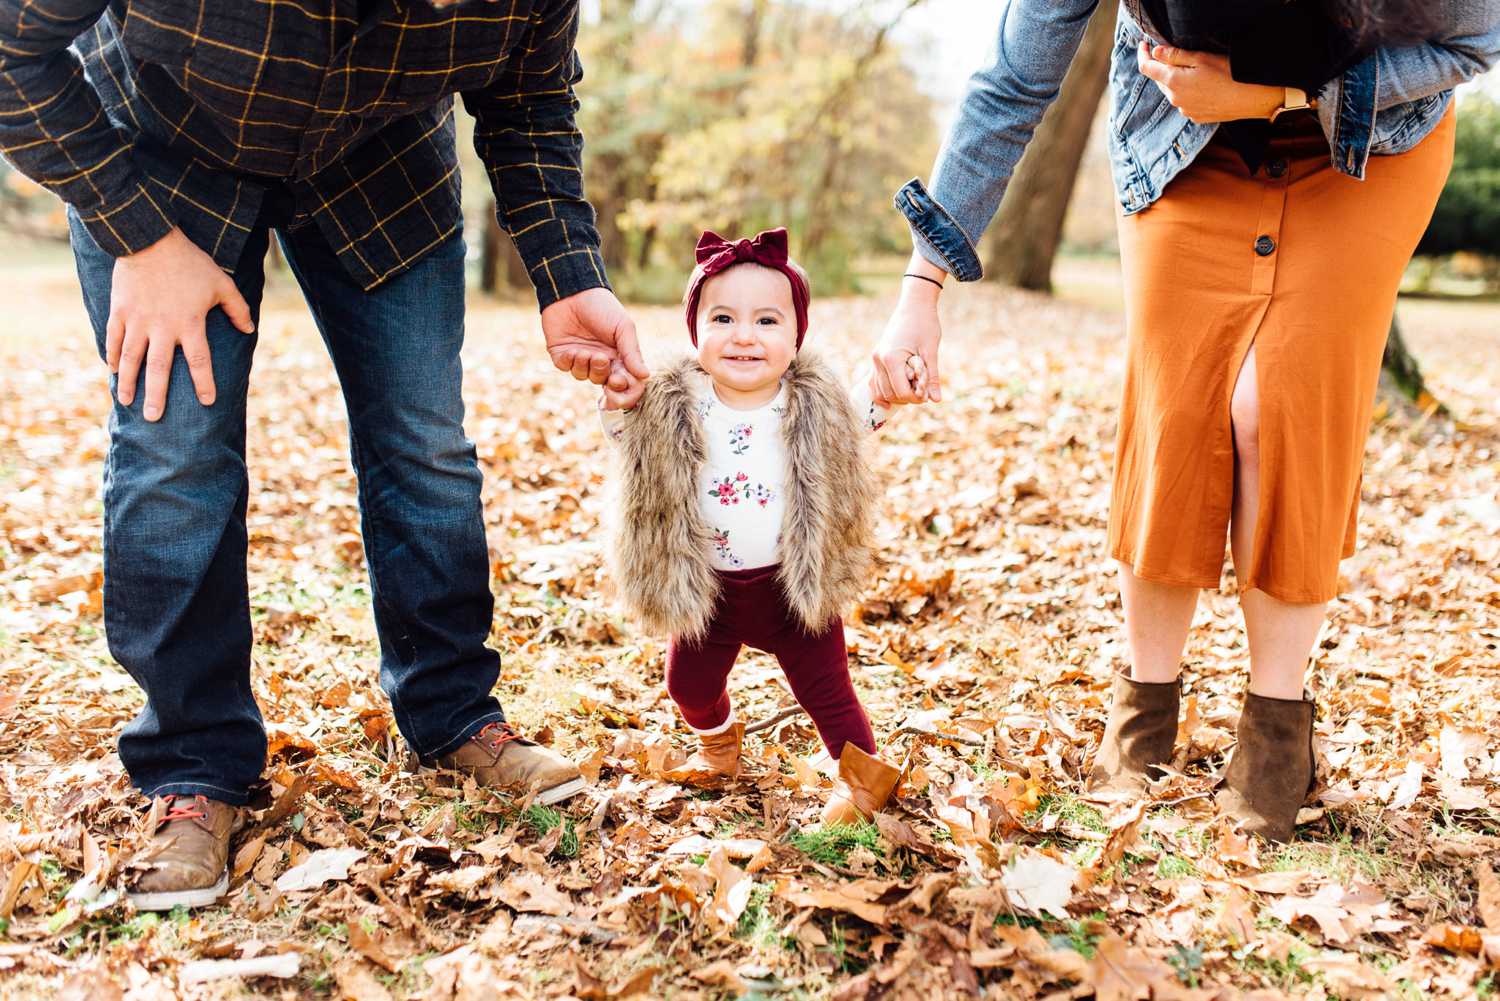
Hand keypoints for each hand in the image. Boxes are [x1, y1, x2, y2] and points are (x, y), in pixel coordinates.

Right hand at [109, 227, 254, 420]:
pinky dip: (112, 355)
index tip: (208, 401)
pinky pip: (114, 338)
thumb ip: (237, 309)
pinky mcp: (120, 311)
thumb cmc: (190, 262)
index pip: (199, 361)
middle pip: (158, 369)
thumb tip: (250, 329)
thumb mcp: (221, 284)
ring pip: (131, 358)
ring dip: (128, 382)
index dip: (204, 382)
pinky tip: (113, 370)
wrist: (149, 239)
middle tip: (154, 418)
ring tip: (126, 401)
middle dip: (157, 395)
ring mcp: (137, 320)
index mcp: (189, 324)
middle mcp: (162, 327)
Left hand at [540, 287, 649, 406]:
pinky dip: (570, 362)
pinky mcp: (562, 355)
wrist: (574, 291)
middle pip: (606, 385)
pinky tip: (572, 350)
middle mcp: (601, 361)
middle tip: (606, 367)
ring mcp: (581, 358)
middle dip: (606, 380)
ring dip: (587, 367)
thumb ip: (633, 353)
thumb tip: (645, 376)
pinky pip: (566, 368)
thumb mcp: (623, 328)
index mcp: (619, 356)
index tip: (621, 382)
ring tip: (587, 351)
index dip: (625, 389)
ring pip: (585, 377)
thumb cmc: (603, 307)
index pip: (626, 382)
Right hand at [871, 264, 943, 405]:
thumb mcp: (931, 351)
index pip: (901, 391)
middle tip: (922, 393)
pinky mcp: (876, 357)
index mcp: (891, 359)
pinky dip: (882, 392)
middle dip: (906, 398)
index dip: (916, 398)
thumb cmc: (925, 324)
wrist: (914, 305)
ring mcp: (874, 359)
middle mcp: (878, 360)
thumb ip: (931, 377)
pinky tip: (890, 402)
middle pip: (889, 393)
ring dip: (895, 396)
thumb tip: (936, 400)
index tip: (927, 395)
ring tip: (912, 391)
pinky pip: (874, 382)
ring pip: (879, 390)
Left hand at [1136, 43, 1285, 123]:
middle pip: (1159, 80)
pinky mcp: (1196, 117)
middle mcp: (1175, 100)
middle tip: (1168, 53)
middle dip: (1160, 67)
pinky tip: (1200, 85)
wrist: (1254, 98)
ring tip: (1188, 69)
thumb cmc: (1230, 74)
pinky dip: (1186, 92)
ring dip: (1174, 80)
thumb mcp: (1201, 58)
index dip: (1143, 54)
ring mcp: (1185, 110)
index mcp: (1173, 82)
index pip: (1147, 68)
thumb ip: (1175, 56)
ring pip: (1172, 92)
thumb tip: (1155, 52)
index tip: (1144, 45)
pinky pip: (1184, 102)